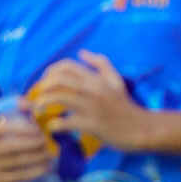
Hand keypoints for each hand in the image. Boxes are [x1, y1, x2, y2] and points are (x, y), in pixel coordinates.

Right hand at [0, 112, 55, 181]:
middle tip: (46, 141)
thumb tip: (29, 104)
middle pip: (11, 146)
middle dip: (32, 144)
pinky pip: (19, 176)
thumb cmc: (1, 140)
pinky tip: (46, 167)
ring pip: (17, 162)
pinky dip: (35, 171)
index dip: (22, 128)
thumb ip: (17, 112)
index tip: (38, 129)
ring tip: (50, 153)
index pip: (3, 129)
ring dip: (37, 158)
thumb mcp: (3, 125)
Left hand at [27, 51, 142, 152]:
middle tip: (39, 96)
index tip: (45, 82)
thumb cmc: (126, 105)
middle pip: (59, 79)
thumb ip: (100, 63)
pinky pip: (66, 122)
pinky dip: (55, 125)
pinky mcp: (91, 124)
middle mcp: (92, 88)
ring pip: (59, 97)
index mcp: (96, 78)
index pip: (66, 66)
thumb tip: (81, 53)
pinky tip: (52, 127)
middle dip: (43, 86)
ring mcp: (91, 106)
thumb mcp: (116, 80)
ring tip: (39, 109)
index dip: (50, 72)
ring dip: (43, 102)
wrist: (141, 128)